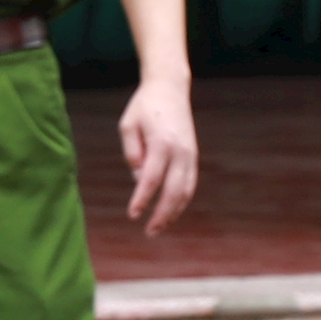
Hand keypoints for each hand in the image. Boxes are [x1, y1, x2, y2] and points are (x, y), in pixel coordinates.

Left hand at [118, 72, 197, 232]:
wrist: (170, 89)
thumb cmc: (144, 107)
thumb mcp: (128, 125)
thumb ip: (132, 152)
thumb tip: (139, 179)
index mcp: (161, 144)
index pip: (151, 180)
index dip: (142, 200)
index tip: (133, 215)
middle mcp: (179, 152)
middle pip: (173, 192)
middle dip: (161, 215)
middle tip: (149, 231)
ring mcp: (190, 155)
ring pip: (185, 192)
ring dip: (174, 213)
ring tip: (159, 227)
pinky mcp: (193, 156)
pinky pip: (189, 184)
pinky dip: (181, 201)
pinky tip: (170, 211)